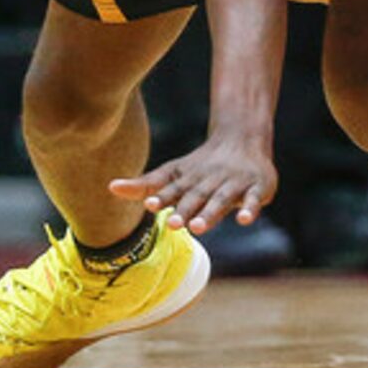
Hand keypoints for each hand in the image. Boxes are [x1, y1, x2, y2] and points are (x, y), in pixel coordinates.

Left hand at [111, 128, 277, 235]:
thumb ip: (145, 185)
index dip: (162, 196)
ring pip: (221, 199)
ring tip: (198, 227)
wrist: (243, 139)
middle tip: (173, 225)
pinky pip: (253, 199)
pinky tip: (242, 219)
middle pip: (196, 196)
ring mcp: (234, 183)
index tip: (150, 204)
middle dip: (185, 210)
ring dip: (211, 213)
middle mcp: (210, 180)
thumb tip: (110, 187)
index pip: (173, 188)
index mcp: (189, 179)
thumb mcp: (173, 174)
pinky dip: (249, 209)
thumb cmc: (201, 166)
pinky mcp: (257, 188)